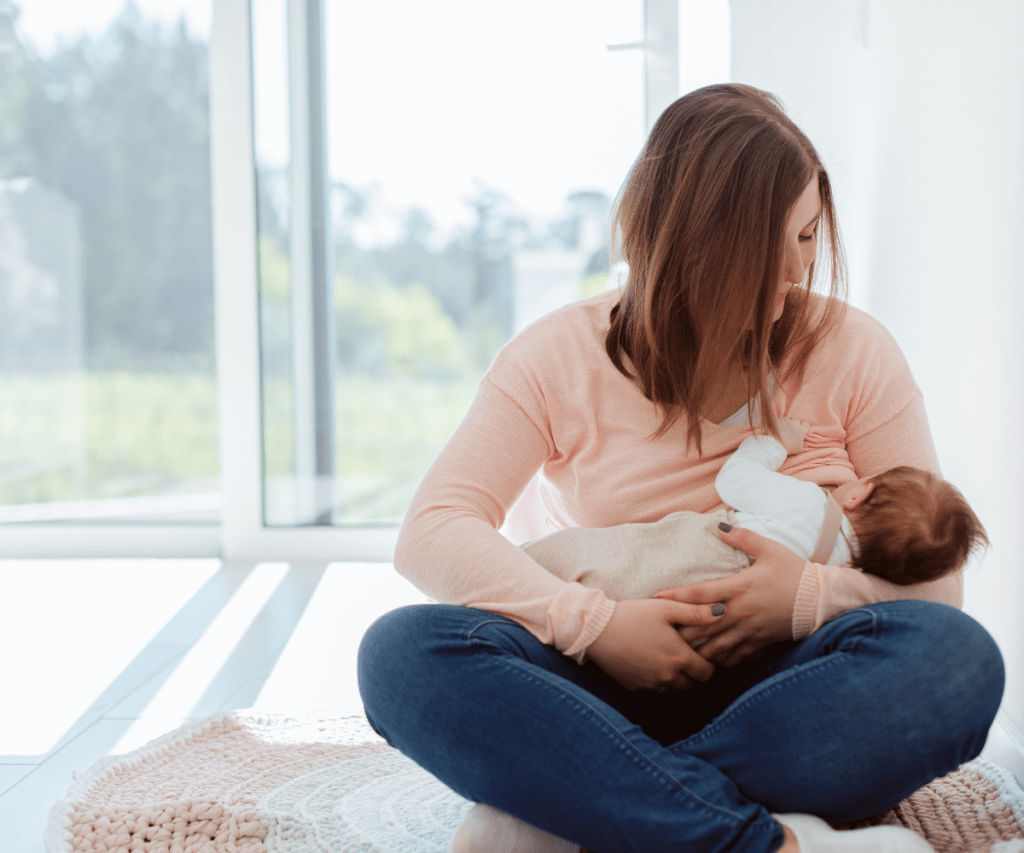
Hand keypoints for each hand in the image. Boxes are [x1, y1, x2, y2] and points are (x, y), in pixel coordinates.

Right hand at [586, 598, 724, 691]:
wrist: (596, 630)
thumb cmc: (633, 615)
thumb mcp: (666, 608)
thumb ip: (696, 612)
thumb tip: (723, 612)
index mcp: (679, 657)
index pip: (707, 672)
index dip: (708, 663)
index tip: (701, 652)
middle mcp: (667, 676)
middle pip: (691, 684)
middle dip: (691, 672)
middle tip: (682, 653)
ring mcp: (649, 684)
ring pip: (671, 688)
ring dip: (673, 677)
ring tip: (663, 656)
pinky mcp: (633, 686)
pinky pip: (651, 688)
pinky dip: (653, 678)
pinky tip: (645, 660)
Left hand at [653, 525, 805, 667]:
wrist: (822, 600)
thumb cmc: (794, 572)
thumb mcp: (770, 549)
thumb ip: (742, 538)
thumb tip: (718, 525)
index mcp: (739, 588)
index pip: (699, 594)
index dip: (675, 596)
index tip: (655, 598)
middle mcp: (740, 612)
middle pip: (700, 625)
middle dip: (679, 628)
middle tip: (659, 628)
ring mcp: (749, 631)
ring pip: (714, 646)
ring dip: (695, 648)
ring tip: (677, 647)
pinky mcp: (759, 644)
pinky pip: (733, 658)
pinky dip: (718, 660)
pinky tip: (707, 659)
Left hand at [775, 418, 808, 453]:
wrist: (775, 445)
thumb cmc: (788, 448)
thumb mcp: (799, 447)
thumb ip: (802, 440)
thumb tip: (801, 438)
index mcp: (802, 430)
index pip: (806, 424)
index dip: (803, 427)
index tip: (800, 430)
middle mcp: (795, 423)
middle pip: (796, 420)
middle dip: (794, 423)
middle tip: (790, 430)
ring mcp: (786, 420)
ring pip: (787, 419)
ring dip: (786, 422)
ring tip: (782, 429)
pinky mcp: (777, 420)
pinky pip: (779, 420)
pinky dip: (778, 423)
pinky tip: (776, 428)